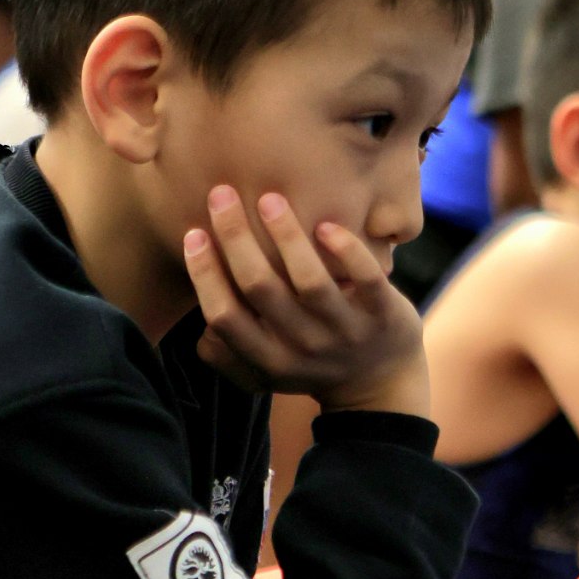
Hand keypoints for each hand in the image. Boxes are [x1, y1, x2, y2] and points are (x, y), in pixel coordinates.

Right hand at [184, 187, 426, 415]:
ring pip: (310, 281)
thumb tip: (202, 324)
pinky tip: (325, 226)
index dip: (205, 274)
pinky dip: (346, 251)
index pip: (225, 316)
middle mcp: (305, 347)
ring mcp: (347, 332)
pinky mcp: (385, 315)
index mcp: (268, 359)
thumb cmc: (310, 364)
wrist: (381, 385)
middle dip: (235, 238)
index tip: (194, 233)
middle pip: (261, 288)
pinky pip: (367, 279)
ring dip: (286, 235)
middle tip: (221, 193)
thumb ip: (227, 354)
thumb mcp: (264, 372)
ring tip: (269, 199)